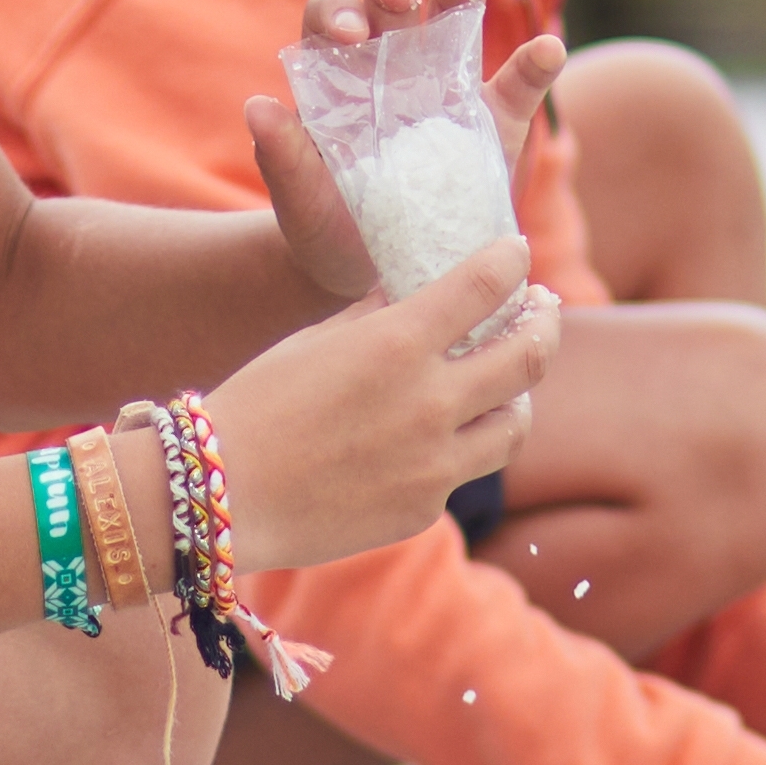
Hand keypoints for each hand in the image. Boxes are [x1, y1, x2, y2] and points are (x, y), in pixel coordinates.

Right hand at [197, 241, 556, 566]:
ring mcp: (433, 463)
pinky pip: (464, 470)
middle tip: (541, 310)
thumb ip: (379, 315)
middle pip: (528, 356)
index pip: (486, 285)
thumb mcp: (317, 340)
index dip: (511, 262)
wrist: (222, 497)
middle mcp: (429, 403)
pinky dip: (461, 447)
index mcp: (397, 344)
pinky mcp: (424, 509)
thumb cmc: (258, 406)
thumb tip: (421, 292)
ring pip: (515, 425)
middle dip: (544, 323)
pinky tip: (438, 436)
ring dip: (518, 395)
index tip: (516, 255)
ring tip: (507, 382)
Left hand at [238, 0, 567, 305]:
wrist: (373, 270)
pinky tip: (545, 51)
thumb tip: (257, 108)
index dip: (338, 13)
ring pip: (455, 16)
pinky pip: (520, 81)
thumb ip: (282, 158)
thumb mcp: (300, 201)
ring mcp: (446, 86)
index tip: (346, 33)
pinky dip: (536, 61)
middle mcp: (390, 63)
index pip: (333, 18)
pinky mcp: (495, 119)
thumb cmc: (325, 224)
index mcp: (337, 73)